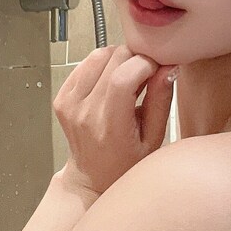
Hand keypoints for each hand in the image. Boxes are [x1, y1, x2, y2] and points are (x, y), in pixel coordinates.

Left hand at [53, 45, 177, 195]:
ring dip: (118, 59)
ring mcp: (69, 103)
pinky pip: (84, 63)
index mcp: (109, 127)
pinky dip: (101, 65)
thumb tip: (168, 68)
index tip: (157, 69)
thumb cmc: (125, 163)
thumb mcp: (154, 138)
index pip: (123, 78)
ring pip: (98, 55)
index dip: (146, 64)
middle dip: (135, 59)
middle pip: (112, 59)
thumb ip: (160, 101)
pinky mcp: (62, 97)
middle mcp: (84, 113)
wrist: (94, 176)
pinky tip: (110, 82)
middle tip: (144, 76)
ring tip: (128, 79)